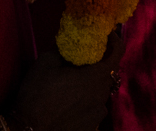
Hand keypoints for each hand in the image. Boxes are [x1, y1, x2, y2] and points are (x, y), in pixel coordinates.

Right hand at [9, 33, 123, 130]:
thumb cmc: (37, 94)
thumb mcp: (45, 63)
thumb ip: (60, 47)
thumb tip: (67, 37)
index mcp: (95, 77)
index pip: (117, 53)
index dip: (115, 41)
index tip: (107, 35)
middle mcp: (102, 95)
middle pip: (109, 73)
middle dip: (101, 61)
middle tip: (86, 56)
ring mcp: (98, 113)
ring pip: (102, 90)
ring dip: (94, 81)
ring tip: (77, 80)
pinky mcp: (92, 125)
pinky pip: (95, 106)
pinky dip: (89, 98)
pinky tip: (73, 100)